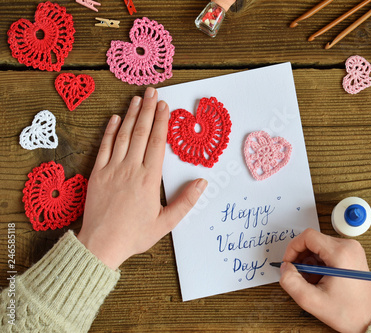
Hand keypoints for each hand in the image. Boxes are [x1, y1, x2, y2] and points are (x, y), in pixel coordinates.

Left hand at [77, 87, 206, 269]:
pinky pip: (104, 146)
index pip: (157, 143)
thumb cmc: (135, 234)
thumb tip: (202, 182)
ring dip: (130, 115)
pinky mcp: (97, 173)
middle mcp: (131, 169)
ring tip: (137, 98)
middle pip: (141, 133)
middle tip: (152, 92)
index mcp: (149, 179)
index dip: (161, 121)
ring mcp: (112, 169)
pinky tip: (115, 118)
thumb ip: (186, 201)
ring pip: (123, 135)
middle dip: (147, 110)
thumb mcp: (166, 222)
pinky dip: (109, 130)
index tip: (164, 105)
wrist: (101, 244)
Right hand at [279, 228, 370, 332]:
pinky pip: (328, 251)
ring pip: (319, 246)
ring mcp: (352, 249)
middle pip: (313, 240)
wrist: (370, 319)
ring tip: (312, 281)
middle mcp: (348, 246)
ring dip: (309, 261)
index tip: (289, 263)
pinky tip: (320, 279)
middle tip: (299, 276)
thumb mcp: (313, 301)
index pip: (308, 236)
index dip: (293, 248)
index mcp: (341, 253)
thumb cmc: (348, 312)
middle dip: (301, 257)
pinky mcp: (351, 254)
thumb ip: (292, 283)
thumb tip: (284, 268)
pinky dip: (319, 263)